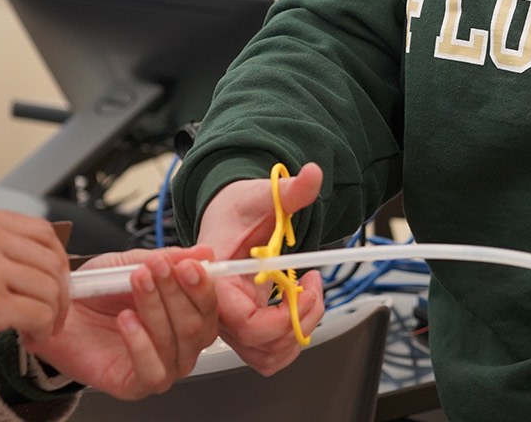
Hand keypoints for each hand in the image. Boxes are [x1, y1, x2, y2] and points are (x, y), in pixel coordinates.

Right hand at [0, 203, 71, 374]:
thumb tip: (28, 265)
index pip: (41, 231)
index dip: (56, 260)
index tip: (54, 282)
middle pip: (51, 259)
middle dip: (59, 291)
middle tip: (51, 313)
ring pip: (49, 288)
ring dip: (52, 314)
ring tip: (37, 329)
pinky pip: (38, 314)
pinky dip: (42, 330)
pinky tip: (28, 338)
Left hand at [24, 246, 217, 398]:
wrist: (57, 314)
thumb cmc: (95, 292)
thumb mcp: (130, 264)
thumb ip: (168, 258)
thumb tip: (204, 253)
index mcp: (187, 314)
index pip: (211, 306)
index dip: (203, 285)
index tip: (188, 265)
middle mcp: (181, 344)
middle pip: (198, 326)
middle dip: (177, 292)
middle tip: (156, 267)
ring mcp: (162, 367)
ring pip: (177, 343)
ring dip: (156, 308)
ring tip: (136, 281)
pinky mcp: (136, 386)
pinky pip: (153, 371)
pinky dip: (142, 343)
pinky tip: (126, 319)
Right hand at [195, 162, 325, 374]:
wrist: (228, 219)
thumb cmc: (236, 212)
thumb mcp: (262, 196)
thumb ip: (288, 191)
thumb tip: (313, 174)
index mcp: (217, 283)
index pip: (245, 325)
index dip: (280, 318)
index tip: (302, 289)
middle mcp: (221, 310)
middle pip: (260, 347)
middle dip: (298, 320)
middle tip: (313, 285)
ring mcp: (234, 323)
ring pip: (267, 357)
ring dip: (298, 331)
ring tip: (310, 294)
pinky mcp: (247, 327)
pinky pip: (269, 353)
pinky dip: (291, 338)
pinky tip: (300, 304)